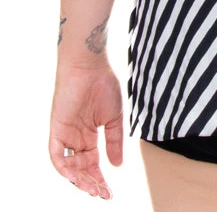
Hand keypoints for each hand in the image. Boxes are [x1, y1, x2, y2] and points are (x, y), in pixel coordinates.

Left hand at [49, 63, 122, 198]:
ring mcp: (66, 134)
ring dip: (80, 180)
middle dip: (91, 183)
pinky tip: (76, 176)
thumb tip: (117, 165)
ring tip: (94, 188)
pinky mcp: (57, 129)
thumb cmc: (103, 85)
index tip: (110, 192)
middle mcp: (76, 138)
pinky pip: (57, 155)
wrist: (90, 66)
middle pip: (81, 169)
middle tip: (103, 193)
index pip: (92, 164)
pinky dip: (65, 167)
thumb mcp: (114, 118)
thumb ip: (115, 142)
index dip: (100, 179)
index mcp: (89, 135)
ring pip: (69, 166)